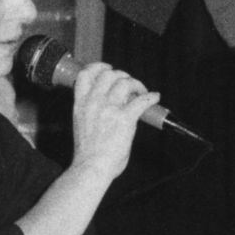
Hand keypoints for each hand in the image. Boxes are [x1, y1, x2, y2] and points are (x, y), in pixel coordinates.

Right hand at [70, 64, 160, 181]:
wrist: (91, 167)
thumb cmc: (87, 154)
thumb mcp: (81, 125)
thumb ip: (93, 113)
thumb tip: (111, 108)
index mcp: (80, 105)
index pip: (85, 74)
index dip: (98, 67)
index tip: (106, 69)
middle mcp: (93, 102)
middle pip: (109, 74)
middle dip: (121, 75)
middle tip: (128, 84)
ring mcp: (109, 109)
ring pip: (125, 82)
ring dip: (136, 84)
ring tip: (140, 92)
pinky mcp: (125, 118)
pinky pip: (142, 100)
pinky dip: (151, 97)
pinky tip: (154, 98)